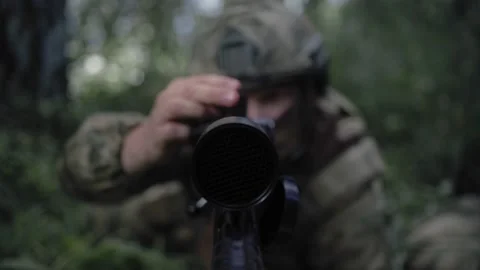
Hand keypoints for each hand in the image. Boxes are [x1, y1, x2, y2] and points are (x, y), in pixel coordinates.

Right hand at [122, 74, 240, 172]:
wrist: (148, 144)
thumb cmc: (176, 125)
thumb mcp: (194, 112)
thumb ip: (210, 105)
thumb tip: (238, 105)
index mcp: (181, 88)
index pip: (202, 79)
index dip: (220, 81)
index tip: (238, 86)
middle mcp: (170, 96)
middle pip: (192, 90)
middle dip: (214, 93)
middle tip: (233, 98)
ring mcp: (161, 114)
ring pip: (177, 105)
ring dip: (197, 108)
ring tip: (215, 114)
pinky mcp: (157, 133)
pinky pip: (170, 130)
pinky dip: (182, 131)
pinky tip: (193, 134)